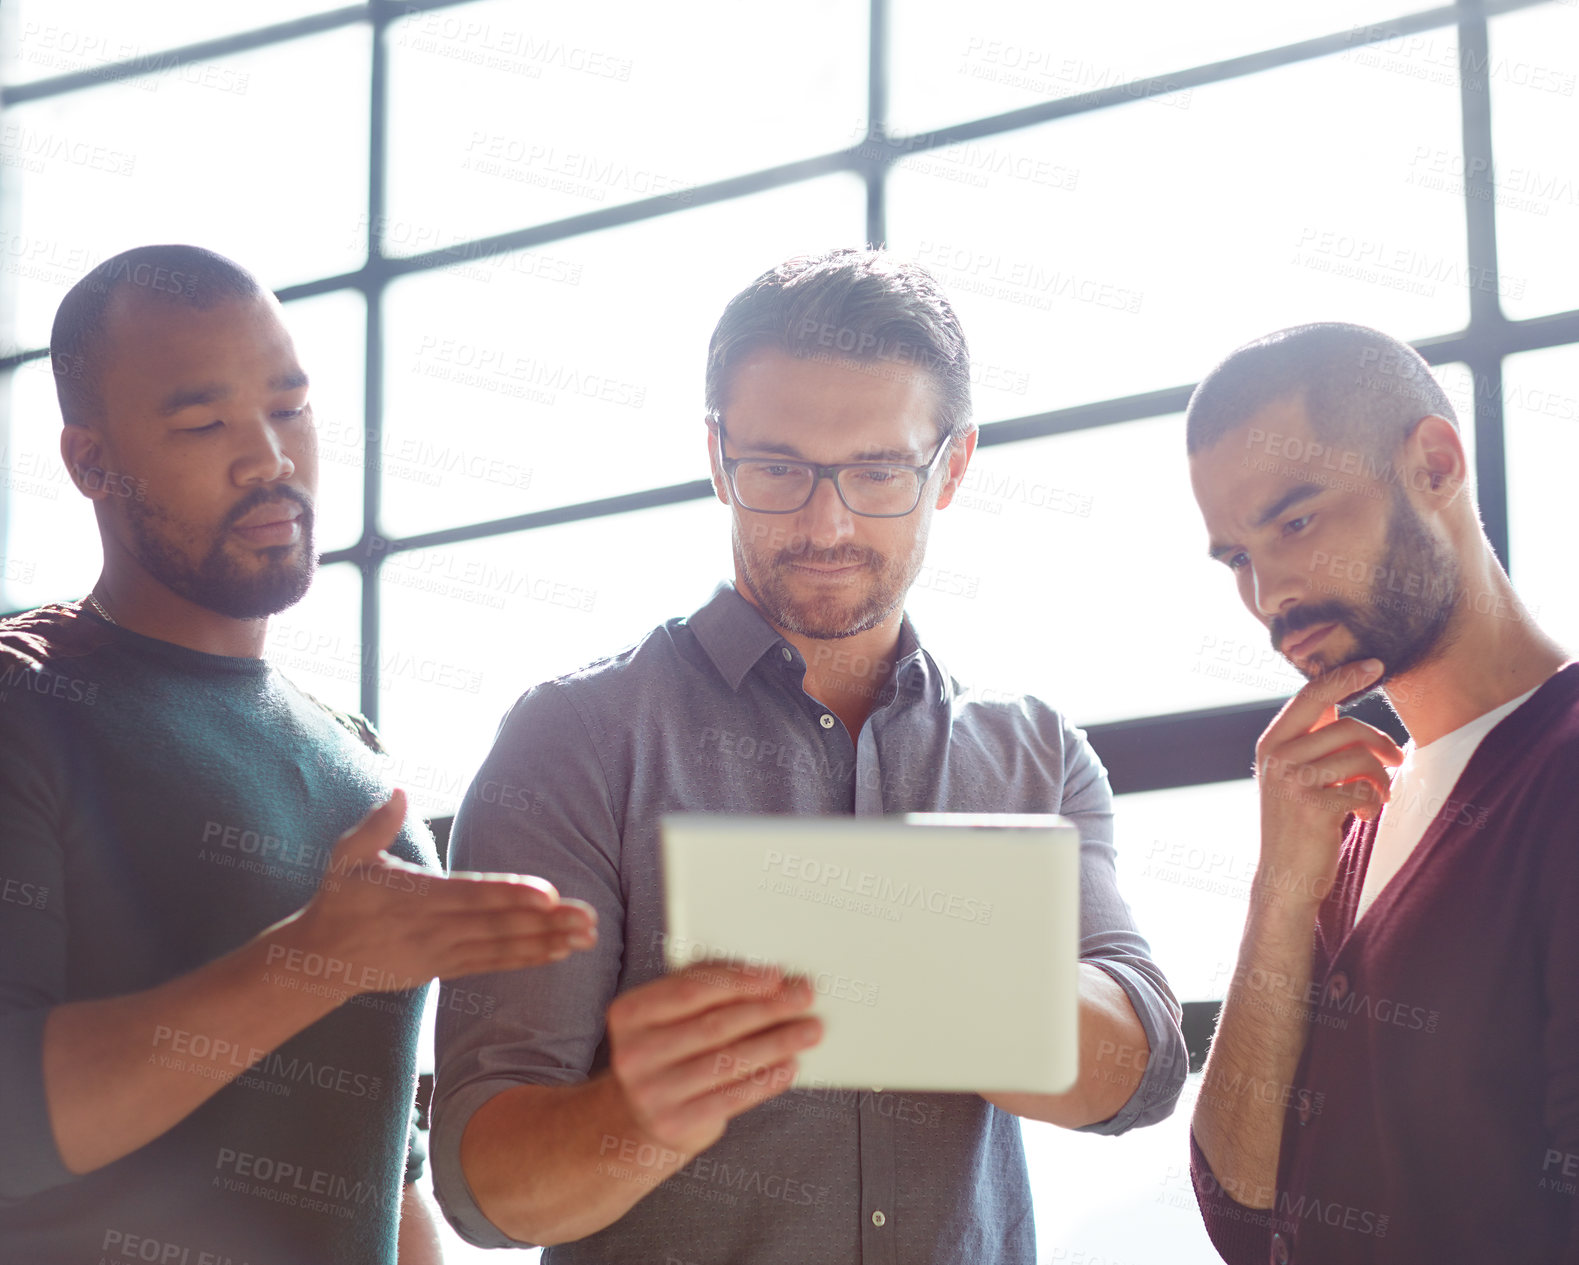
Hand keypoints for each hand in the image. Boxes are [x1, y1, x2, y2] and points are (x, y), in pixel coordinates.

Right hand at [277, 790, 597, 998]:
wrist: (319, 961)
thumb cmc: (339, 899)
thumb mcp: (345, 858)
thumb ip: (374, 826)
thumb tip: (397, 791)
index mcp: (416, 897)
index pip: (472, 895)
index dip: (511, 895)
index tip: (549, 894)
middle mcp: (434, 928)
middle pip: (499, 924)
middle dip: (546, 921)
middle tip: (588, 916)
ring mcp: (442, 952)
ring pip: (502, 947)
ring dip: (547, 941)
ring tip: (587, 935)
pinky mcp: (445, 968)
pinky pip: (492, 964)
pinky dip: (526, 959)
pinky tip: (559, 952)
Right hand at [605, 961, 821, 1155]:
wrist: (638, 1116)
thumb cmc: (667, 1049)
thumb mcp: (668, 1014)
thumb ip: (704, 989)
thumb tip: (771, 979)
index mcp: (628, 1014)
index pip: (691, 990)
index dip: (738, 981)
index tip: (777, 976)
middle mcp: (633, 1054)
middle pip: (716, 1025)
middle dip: (767, 1008)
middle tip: (804, 998)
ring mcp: (652, 1093)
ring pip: (729, 1060)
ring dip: (777, 1042)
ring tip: (809, 1030)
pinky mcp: (676, 1124)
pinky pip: (733, 1096)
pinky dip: (767, 1079)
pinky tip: (790, 1064)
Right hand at [1254, 658, 1404, 907]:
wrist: (1285, 875)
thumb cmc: (1299, 821)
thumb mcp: (1293, 773)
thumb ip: (1311, 739)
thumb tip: (1339, 694)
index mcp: (1272, 742)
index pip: (1311, 695)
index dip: (1344, 676)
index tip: (1376, 664)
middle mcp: (1277, 756)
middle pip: (1346, 725)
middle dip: (1381, 741)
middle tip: (1396, 759)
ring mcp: (1292, 780)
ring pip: (1361, 757)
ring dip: (1381, 779)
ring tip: (1378, 797)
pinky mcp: (1312, 806)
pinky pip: (1364, 789)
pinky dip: (1373, 803)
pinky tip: (1365, 816)